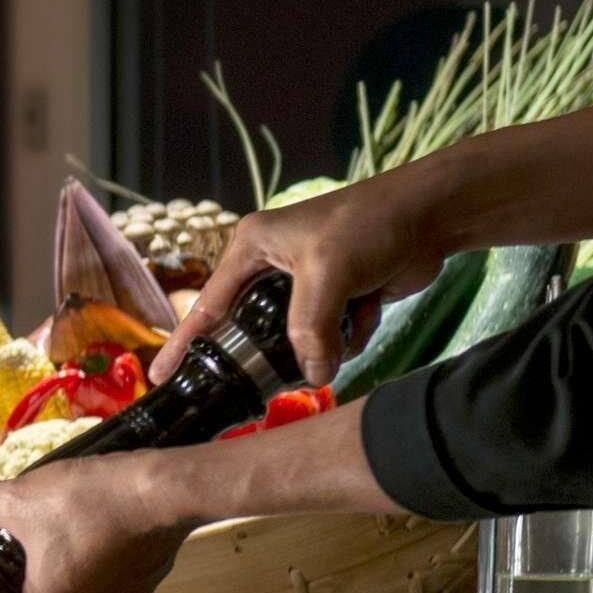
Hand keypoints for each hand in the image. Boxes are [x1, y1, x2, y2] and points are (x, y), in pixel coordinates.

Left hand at [0, 459, 195, 592]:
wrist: (159, 490)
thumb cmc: (82, 502)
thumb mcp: (16, 495)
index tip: (11, 579)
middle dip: (48, 579)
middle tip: (41, 538)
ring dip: (83, 567)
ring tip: (77, 525)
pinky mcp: (154, 580)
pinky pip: (123, 576)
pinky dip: (114, 557)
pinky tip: (109, 524)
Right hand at [153, 172, 453, 389]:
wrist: (431, 216)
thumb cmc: (368, 225)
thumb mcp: (327, 273)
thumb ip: (309, 327)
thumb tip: (311, 375)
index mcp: (252, 248)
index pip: (209, 304)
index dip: (184, 342)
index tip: (161, 376)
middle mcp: (271, 267)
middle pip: (254, 327)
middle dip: (274, 349)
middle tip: (274, 377)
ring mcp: (306, 285)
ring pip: (297, 338)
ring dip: (324, 341)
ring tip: (349, 319)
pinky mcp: (338, 299)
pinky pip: (330, 337)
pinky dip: (351, 334)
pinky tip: (370, 310)